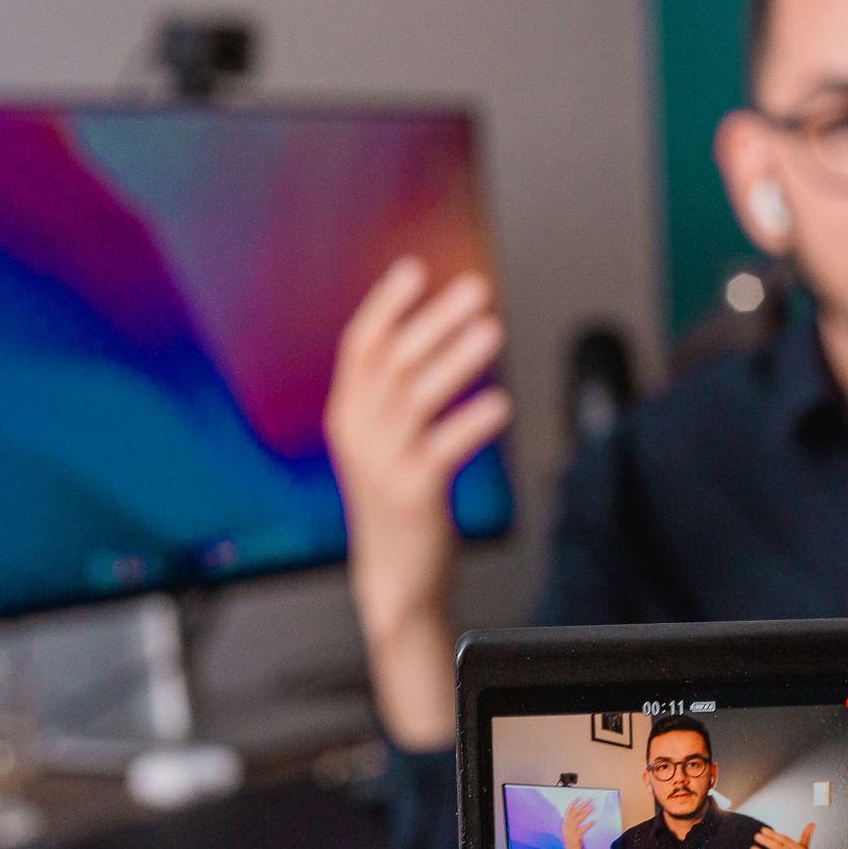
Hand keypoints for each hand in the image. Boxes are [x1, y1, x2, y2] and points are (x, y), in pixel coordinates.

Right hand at [323, 259, 510, 747]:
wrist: (395, 579)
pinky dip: (469, 423)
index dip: (386, 304)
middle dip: (435, 319)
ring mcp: (380, 464)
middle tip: (476, 289)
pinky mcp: (411, 495)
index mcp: (348, 414)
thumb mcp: (388, 443)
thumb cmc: (400, 503)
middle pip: (394, 361)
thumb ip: (402, 395)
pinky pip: (441, 449)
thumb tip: (441, 336)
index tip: (414, 269)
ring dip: (456, 359)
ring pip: (416, 397)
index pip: (361, 346)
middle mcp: (357, 433)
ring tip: (492, 330)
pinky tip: (499, 404)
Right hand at [561, 799, 595, 848]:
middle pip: (573, 813)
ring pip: (577, 819)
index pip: (568, 812)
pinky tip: (593, 822)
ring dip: (585, 812)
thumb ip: (574, 826)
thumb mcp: (572, 834)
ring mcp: (570, 833)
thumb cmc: (574, 847)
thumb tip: (580, 817)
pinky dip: (587, 825)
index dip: (573, 804)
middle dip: (582, 805)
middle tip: (590, 800)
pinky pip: (581, 829)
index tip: (579, 798)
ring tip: (592, 807)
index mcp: (565, 826)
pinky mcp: (575, 839)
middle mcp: (566, 828)